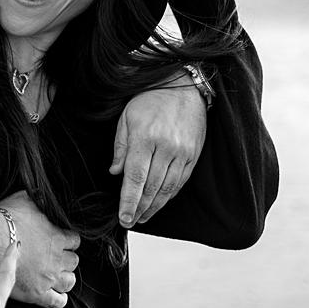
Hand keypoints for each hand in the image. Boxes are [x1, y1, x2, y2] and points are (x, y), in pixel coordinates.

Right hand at [0, 191, 79, 307]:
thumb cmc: (3, 219)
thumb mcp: (24, 199)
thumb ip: (37, 199)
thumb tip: (41, 194)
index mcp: (57, 237)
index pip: (74, 241)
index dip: (68, 241)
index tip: (61, 240)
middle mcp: (56, 259)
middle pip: (74, 262)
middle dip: (67, 259)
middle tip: (56, 258)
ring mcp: (48, 277)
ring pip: (69, 281)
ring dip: (65, 278)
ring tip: (57, 276)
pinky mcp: (37, 293)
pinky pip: (57, 301)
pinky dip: (59, 299)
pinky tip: (56, 296)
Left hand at [110, 84, 205, 226]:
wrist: (182, 86)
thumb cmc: (149, 100)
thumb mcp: (126, 119)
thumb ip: (120, 147)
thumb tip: (115, 173)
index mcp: (146, 138)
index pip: (135, 178)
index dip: (129, 201)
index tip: (124, 217)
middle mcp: (166, 148)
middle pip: (152, 188)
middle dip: (140, 209)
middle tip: (130, 221)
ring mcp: (183, 153)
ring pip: (168, 189)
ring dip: (154, 206)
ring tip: (143, 217)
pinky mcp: (193, 155)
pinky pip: (180, 181)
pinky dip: (169, 195)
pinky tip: (159, 202)